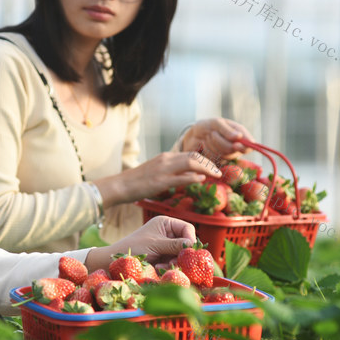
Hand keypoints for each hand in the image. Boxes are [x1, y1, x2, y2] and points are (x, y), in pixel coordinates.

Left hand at [84, 215, 196, 270]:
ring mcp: (166, 246)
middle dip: (181, 254)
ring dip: (174, 262)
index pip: (187, 228)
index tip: (189, 251)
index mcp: (166, 223)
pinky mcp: (164, 258)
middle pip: (186, 243)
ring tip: (161, 267)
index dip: (190, 239)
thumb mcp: (155, 244)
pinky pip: (174, 263)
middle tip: (175, 262)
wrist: (116, 261)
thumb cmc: (133, 247)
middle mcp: (168, 233)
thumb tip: (193, 245)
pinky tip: (158, 268)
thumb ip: (174, 245)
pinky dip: (168, 267)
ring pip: (181, 255)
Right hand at [94, 151, 222, 206]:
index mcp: (166, 157)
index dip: (206, 161)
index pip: (191, 154)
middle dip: (210, 163)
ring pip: (190, 163)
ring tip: (216, 175)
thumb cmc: (138, 182)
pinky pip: (180, 177)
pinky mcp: (160, 181)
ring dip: (206, 168)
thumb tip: (194, 175)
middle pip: (194, 156)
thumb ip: (174, 172)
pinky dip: (192, 176)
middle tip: (219, 172)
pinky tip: (201, 179)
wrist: (120, 185)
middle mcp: (166, 160)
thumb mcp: (158, 172)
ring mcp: (163, 169)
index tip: (214, 168)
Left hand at [178, 118, 251, 163]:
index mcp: (241, 136)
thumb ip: (227, 130)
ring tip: (208, 137)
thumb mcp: (217, 123)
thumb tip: (239, 136)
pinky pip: (214, 159)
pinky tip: (205, 145)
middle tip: (212, 133)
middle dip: (220, 141)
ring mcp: (228, 156)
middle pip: (233, 150)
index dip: (244, 147)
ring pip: (222, 155)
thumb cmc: (209, 126)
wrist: (196, 133)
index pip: (249, 146)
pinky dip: (207, 150)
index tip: (236, 145)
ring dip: (211, 144)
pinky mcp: (218, 162)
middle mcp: (237, 147)